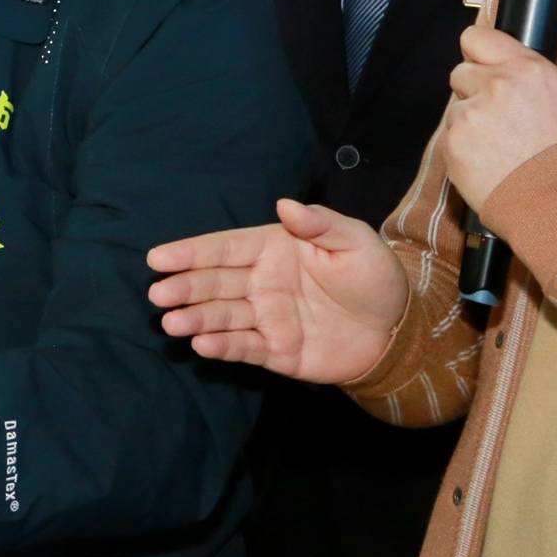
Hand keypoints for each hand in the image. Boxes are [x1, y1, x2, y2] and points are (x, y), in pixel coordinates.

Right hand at [147, 199, 407, 382]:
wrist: (398, 330)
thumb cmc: (374, 277)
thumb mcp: (356, 241)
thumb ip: (321, 224)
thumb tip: (285, 205)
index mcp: (273, 250)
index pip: (224, 248)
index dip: (191, 252)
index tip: (159, 257)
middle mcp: (261, 283)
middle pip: (214, 283)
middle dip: (184, 287)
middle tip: (158, 294)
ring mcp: (266, 318)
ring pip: (222, 316)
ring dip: (195, 319)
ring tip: (172, 323)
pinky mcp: (276, 351)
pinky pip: (244, 347)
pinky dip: (222, 346)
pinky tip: (201, 345)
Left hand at [441, 27, 556, 213]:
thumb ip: (549, 72)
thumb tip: (526, 55)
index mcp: (527, 69)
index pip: (478, 38)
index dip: (478, 52)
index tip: (480, 62)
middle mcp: (496, 85)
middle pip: (461, 72)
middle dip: (474, 91)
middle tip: (498, 118)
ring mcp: (471, 114)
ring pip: (456, 108)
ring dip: (470, 122)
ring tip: (499, 147)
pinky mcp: (453, 143)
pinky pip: (450, 137)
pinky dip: (464, 148)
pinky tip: (489, 162)